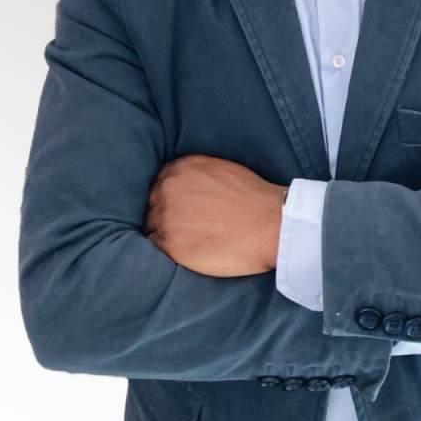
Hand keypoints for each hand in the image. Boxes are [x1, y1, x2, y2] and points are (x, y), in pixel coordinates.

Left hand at [143, 154, 285, 276]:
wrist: (269, 223)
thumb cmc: (253, 199)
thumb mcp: (221, 170)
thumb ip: (196, 174)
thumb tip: (186, 186)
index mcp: (181, 167)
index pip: (160, 183)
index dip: (170, 199)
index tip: (181, 210)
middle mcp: (168, 186)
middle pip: (152, 204)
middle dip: (164, 216)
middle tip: (186, 229)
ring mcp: (166, 214)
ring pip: (151, 227)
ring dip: (164, 235)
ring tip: (187, 243)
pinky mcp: (169, 241)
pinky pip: (154, 249)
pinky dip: (166, 252)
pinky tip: (185, 253)